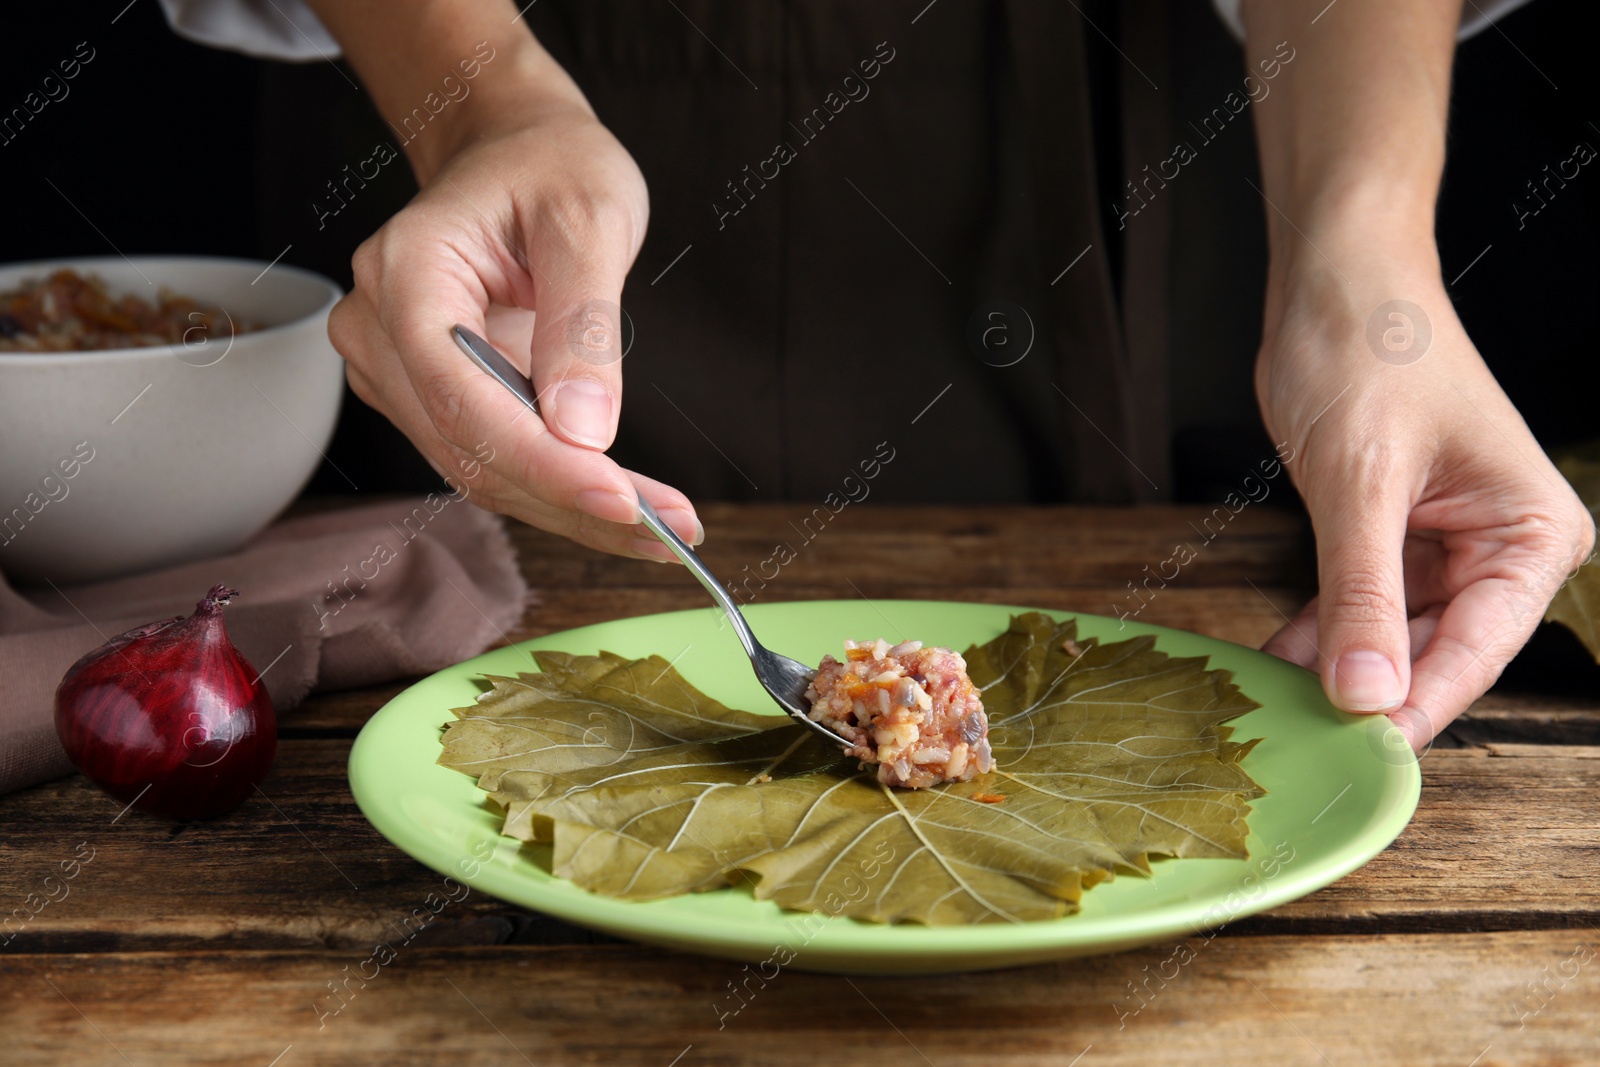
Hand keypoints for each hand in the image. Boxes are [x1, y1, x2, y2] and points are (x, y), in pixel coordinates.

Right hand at [327, 92, 699, 560]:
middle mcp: (381, 330)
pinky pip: (495, 459)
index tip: (624, 502)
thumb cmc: (550, 168)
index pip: (464, 397)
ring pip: (483, 470)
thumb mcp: (588, 219)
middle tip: (672, 532)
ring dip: (575, 509)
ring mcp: (399, 371)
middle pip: (471, 450)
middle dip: (574, 500)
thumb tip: (584, 430)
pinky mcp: (433, 398)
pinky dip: (563, 488)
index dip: (544, 463)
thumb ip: (582, 324)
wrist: (518, 152)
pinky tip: (630, 504)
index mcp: (406, 273)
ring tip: (666, 527)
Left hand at [1256, 252, 1594, 749]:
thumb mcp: (1360, 482)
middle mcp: (1503, 549)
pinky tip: (1272, 668)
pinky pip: (1359, 608)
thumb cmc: (1367, 350)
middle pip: (1438, 654)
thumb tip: (1368, 696)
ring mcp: (1448, 549)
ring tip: (1279, 715)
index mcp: (1534, 533)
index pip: (1478, 648)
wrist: (1332, 282)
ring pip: (1393, 640)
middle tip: (1306, 749)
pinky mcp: (1395, 541)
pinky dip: (1319, 635)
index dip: (1417, 707)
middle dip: (1371, 696)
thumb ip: (1363, 594)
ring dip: (1337, 672)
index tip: (1363, 761)